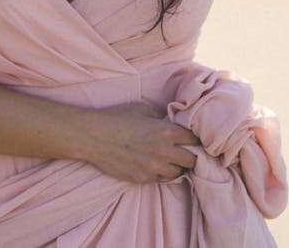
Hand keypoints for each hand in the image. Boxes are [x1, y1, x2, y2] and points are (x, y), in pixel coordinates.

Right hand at [83, 102, 198, 183]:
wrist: (94, 136)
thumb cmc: (117, 118)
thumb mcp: (142, 109)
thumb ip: (161, 117)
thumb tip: (173, 121)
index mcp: (166, 131)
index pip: (194, 138)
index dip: (194, 137)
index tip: (192, 137)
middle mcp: (163, 151)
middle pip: (192, 159)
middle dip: (191, 154)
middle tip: (185, 150)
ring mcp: (153, 167)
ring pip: (178, 173)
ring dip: (177, 166)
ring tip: (170, 159)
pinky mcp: (142, 179)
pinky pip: (162, 179)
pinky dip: (162, 173)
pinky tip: (156, 164)